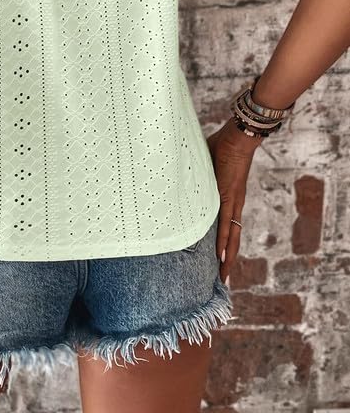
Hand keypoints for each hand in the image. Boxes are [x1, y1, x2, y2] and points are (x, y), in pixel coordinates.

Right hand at [206, 116, 260, 283]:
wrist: (239, 136)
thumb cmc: (223, 144)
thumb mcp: (205, 164)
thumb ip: (196, 173)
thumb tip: (178, 173)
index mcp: (228, 198)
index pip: (227, 227)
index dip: (224, 244)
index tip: (218, 261)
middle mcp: (233, 204)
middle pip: (231, 238)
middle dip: (227, 260)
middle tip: (222, 280)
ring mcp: (232, 202)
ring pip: (231, 236)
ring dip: (227, 257)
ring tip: (223, 276)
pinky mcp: (229, 197)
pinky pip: (225, 224)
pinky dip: (222, 242)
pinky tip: (220, 257)